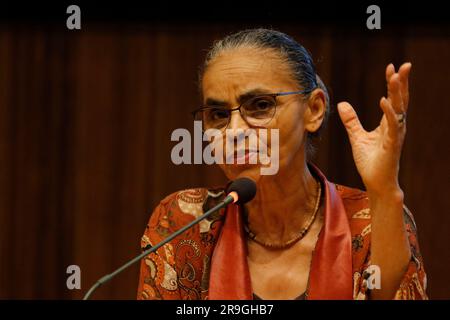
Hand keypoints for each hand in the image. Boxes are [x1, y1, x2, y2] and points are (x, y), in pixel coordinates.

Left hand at [337, 62, 411, 196]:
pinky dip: (388, 113)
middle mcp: (395, 126)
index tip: (391, 67)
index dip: (392, 83)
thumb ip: (351, 121)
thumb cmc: (370, 162)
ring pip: (399, 109)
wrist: (377, 183)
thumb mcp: (357, 137)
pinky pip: (391, 126)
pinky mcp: (391, 145)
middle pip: (401, 100)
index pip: (393, 98)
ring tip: (395, 76)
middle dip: (402, 82)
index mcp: (388, 123)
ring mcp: (395, 135)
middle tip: (404, 65)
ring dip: (397, 93)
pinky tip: (383, 101)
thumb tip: (342, 104)